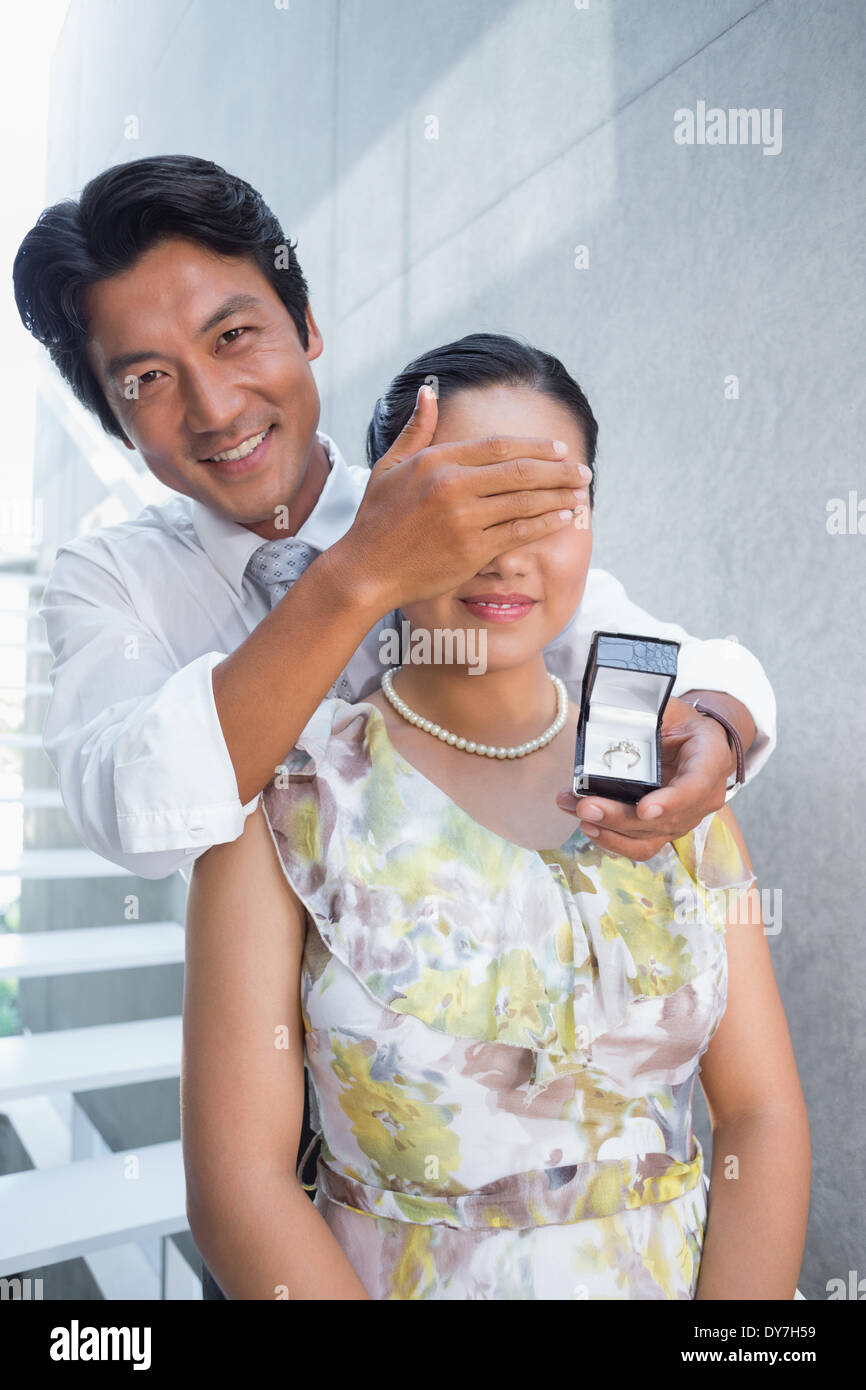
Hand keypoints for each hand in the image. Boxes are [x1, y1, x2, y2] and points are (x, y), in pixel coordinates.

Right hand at [336, 385, 592, 611]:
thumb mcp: (389, 466)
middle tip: (584, 471)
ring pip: (525, 501)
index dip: (536, 447)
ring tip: (581, 493)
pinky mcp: (471, 551)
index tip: (560, 450)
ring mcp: (464, 519)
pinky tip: (564, 518)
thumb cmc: (376, 520)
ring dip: (560, 496)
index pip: (499, 446)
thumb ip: (416, 430)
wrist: (366, 571)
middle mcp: (453, 485)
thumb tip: (429, 391)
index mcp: (436, 461)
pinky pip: (520, 532)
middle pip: (521, 471)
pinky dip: (546, 523)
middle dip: (560, 470)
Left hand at [555, 697, 735, 859]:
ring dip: (609, 831)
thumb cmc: (681, 722)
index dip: (671, 802)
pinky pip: (639, 845)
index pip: (695, 786)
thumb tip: (606, 713)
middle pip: (665, 819)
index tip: (643, 809)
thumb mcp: (669, 707)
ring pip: (649, 837)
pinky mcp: (665, 829)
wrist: (695, 741)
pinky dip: (610, 839)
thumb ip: (646, 712)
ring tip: (575, 810)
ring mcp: (685, 818)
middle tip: (585, 806)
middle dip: (621, 817)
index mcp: (711, 758)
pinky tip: (587, 825)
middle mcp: (704, 796)